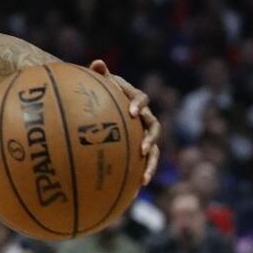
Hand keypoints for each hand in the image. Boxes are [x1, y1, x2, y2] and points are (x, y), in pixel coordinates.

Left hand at [89, 60, 160, 184]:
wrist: (102, 104)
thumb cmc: (98, 92)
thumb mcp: (98, 84)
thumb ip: (98, 75)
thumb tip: (97, 62)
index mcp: (134, 99)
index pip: (141, 99)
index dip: (138, 104)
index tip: (131, 112)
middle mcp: (143, 117)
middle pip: (153, 126)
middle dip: (150, 138)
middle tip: (143, 148)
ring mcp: (143, 133)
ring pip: (154, 149)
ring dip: (151, 163)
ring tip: (144, 178)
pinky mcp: (139, 148)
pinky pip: (143, 162)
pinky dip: (141, 173)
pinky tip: (135, 190)